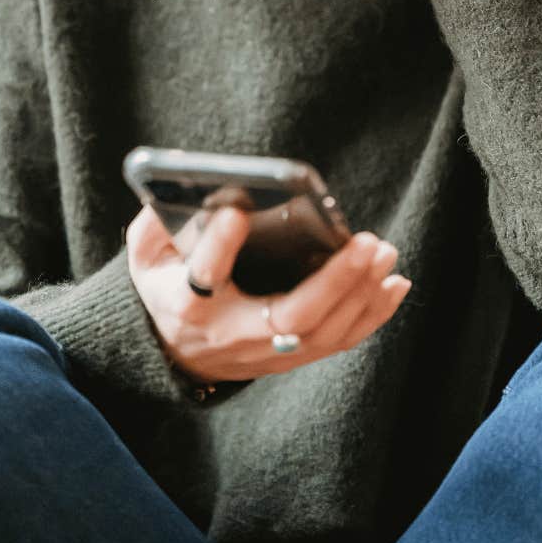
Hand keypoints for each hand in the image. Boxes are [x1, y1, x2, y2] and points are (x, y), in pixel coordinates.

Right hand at [126, 204, 411, 383]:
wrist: (174, 352)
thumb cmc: (166, 284)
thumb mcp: (148, 254)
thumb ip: (157, 222)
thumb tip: (190, 184)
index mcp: (185, 304)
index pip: (203, 277)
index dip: (218, 246)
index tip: (236, 212)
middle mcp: (230, 334)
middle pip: (289, 317)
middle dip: (334, 281)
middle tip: (366, 242)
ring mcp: (265, 352)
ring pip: (323, 333)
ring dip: (361, 293)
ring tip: (385, 252)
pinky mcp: (290, 357)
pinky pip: (338, 341)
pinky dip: (371, 315)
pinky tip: (394, 284)